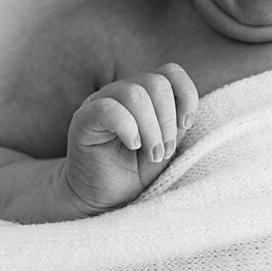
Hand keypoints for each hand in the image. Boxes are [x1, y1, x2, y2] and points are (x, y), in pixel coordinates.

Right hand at [62, 63, 198, 214]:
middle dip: (167, 120)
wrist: (101, 198)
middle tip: (164, 151)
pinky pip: (107, 108)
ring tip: (151, 154)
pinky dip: (127, 127)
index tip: (186, 124)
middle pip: (156, 83)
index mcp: (144, 94)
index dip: (186, 94)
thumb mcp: (165, 146)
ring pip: (135, 94)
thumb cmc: (133, 172)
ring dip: (151, 129)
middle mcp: (123, 92)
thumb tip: (188, 109)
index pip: (171, 72)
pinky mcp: (83, 118)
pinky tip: (132, 145)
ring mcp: (101, 101)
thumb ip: (176, 125)